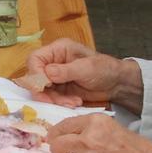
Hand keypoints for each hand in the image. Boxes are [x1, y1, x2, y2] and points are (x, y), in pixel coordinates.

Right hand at [26, 39, 140, 111]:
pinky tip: (75, 102)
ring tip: (73, 102)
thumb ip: (65, 71)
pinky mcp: (60, 89)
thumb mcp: (86, 68)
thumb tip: (46, 73)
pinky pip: (52, 98)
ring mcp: (55, 77)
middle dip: (43, 91)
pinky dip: (60, 103)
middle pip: (35, 77)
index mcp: (58, 50)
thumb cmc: (104, 69)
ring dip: (54, 99)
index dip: (36, 74)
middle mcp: (53, 62)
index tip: (45, 86)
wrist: (116, 83)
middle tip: (54, 101)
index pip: (35, 59)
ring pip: (42, 90)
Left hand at [47, 115, 151, 152]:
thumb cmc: (134, 148)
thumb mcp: (111, 127)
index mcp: (94, 121)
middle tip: (64, 151)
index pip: (62, 125)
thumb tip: (69, 133)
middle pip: (56, 143)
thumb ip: (89, 128)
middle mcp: (88, 137)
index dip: (56, 133)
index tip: (54, 137)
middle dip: (58, 148)